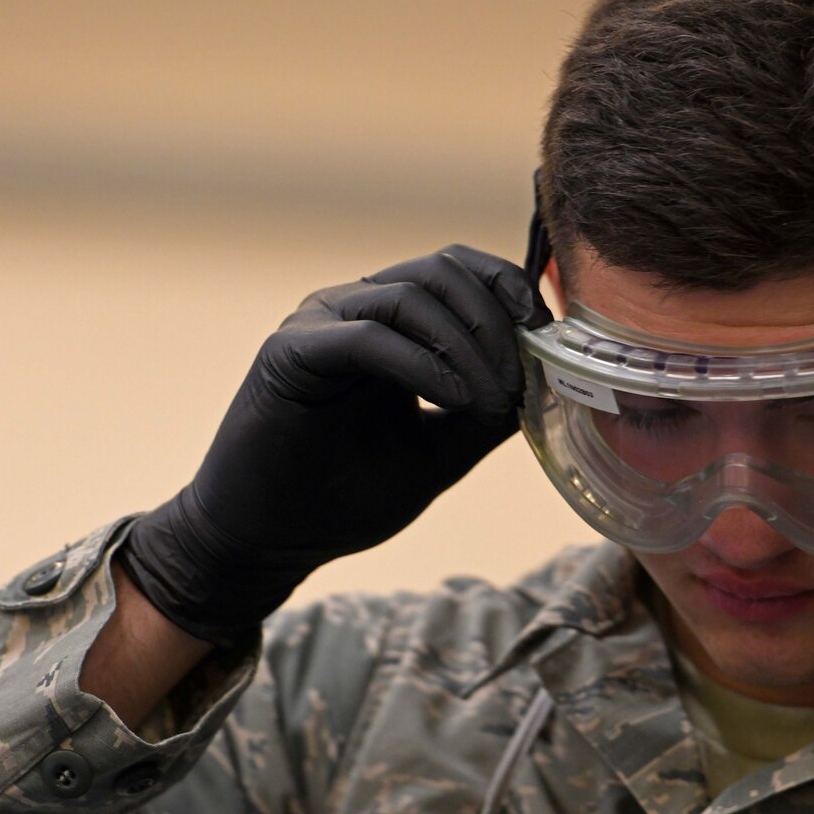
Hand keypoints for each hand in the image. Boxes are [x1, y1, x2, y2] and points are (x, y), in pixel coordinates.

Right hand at [122, 245, 547, 643]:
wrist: (266, 542)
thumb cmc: (340, 500)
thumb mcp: (436, 456)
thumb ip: (483, 416)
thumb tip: (537, 380)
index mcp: (387, 326)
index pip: (457, 272)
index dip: (508, 291)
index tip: (547, 337)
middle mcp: (351, 311)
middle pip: (442, 270)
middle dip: (494, 321)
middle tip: (517, 382)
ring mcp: (319, 326)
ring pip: (411, 293)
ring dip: (465, 344)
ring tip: (486, 400)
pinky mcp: (290, 352)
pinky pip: (368, 336)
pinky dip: (421, 364)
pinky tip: (452, 399)